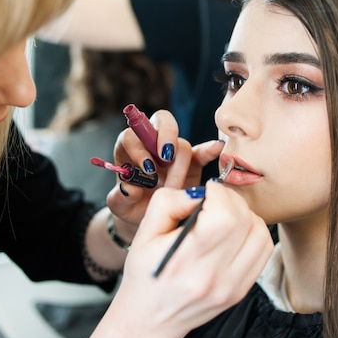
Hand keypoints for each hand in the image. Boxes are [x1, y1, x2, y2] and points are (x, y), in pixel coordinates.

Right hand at [89, 181, 273, 337]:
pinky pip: (264, 251)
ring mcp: (231, 286)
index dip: (219, 193)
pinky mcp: (241, 290)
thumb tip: (198, 193)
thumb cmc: (145, 274)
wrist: (150, 320)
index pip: (223, 216)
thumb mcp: (143, 234)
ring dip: (246, 215)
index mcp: (185, 260)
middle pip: (244, 221)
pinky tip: (236, 232)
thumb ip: (168, 203)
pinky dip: (254, 233)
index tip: (208, 190)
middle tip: (216, 200)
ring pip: (260, 233)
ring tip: (226, 215)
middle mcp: (212, 276)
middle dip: (232, 200)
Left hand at [106, 109, 223, 241]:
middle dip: (165, 136)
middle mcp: (152, 142)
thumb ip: (122, 196)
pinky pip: (202, 152)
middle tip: (166, 159)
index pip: (132, 135)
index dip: (139, 147)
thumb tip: (132, 187)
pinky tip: (217, 148)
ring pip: (182, 145)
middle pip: (161, 121)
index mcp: (129, 147)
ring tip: (172, 190)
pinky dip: (210, 149)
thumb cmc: (131, 205)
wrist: (148, 216)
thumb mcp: (119, 204)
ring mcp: (174, 151)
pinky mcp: (193, 162)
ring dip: (178, 168)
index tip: (146, 168)